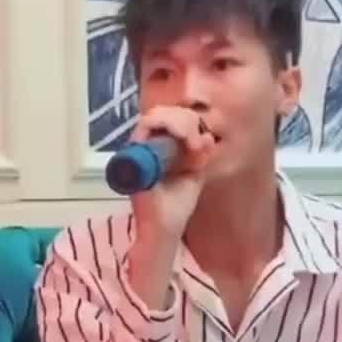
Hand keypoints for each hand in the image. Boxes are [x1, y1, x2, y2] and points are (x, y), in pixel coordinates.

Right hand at [130, 105, 217, 240]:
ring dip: (180, 123)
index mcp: (160, 150)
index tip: (203, 141)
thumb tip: (208, 136)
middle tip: (198, 141)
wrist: (164, 227)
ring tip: (193, 143)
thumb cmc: (176, 207)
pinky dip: (168, 126)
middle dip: (186, 120)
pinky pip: (146, 126)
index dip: (188, 121)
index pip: (170, 121)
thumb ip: (200, 156)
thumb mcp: (194, 176)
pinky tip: (187, 141)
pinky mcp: (133, 153)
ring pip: (155, 116)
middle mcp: (146, 147)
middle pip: (162, 114)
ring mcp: (137, 149)